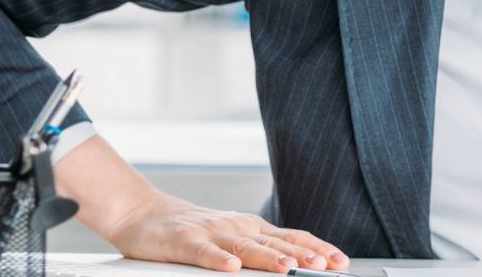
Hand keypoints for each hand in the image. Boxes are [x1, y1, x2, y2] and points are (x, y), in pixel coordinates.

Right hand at [53, 134, 347, 272]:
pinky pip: (203, 253)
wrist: (141, 212)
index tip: (340, 261)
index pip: (291, 237)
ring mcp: (210, 233)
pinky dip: (218, 260)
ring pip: (244, 248)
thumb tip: (296, 263)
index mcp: (250, 227)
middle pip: (274, 243)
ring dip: (268, 258)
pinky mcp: (184, 242)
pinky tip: (232, 269)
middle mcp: (235, 227)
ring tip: (289, 269)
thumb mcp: (231, 237)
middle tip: (327, 266)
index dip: (316, 248)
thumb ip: (260, 249)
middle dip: (303, 255)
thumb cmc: (189, 229)